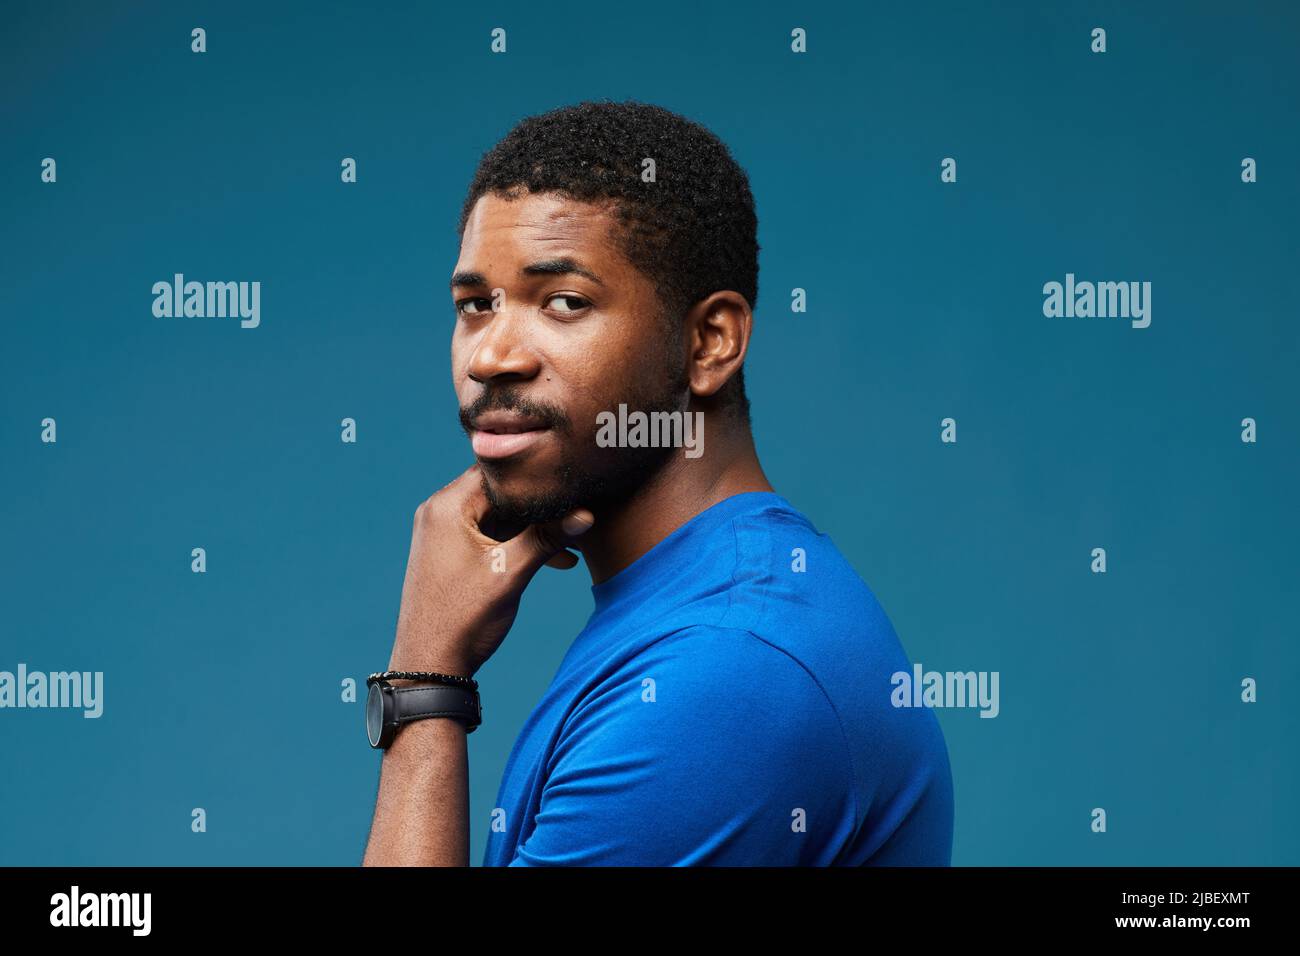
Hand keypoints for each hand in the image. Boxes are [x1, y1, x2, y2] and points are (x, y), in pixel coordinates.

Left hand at [387, 463, 593, 677]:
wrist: (430, 665)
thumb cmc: (463, 619)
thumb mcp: (511, 573)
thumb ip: (548, 538)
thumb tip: (586, 515)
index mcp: (447, 506)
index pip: (499, 470)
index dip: (536, 474)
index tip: (569, 480)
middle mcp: (439, 511)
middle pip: (500, 491)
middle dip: (539, 504)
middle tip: (577, 511)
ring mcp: (443, 532)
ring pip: (498, 514)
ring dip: (532, 528)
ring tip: (570, 544)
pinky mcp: (450, 551)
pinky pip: (489, 534)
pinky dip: (517, 543)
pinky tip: (552, 560)